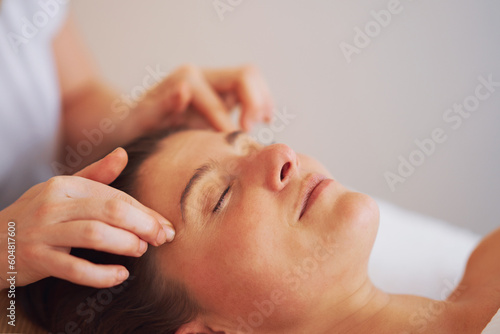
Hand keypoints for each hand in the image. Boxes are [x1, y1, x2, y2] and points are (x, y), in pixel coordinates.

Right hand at [0, 148, 174, 288]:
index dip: (145, 212)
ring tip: (141, 251)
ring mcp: (43, 232)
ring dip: (125, 244)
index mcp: (65, 185)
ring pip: (94, 234)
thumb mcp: (63, 189)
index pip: (115, 196)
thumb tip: (124, 153)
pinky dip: (101, 274)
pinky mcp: (36, 259)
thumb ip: (96, 175)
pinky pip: (74, 269)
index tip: (165, 226)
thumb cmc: (38, 214)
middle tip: (161, 239)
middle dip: (143, 225)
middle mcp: (54, 204)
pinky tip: (120, 275)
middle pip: (110, 210)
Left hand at [130, 64, 273, 132]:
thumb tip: (184, 89)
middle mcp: (203, 75)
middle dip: (254, 104)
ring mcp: (214, 82)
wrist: (133, 123)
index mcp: (186, 79)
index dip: (226, 126)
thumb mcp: (140, 120)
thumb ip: (161, 106)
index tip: (227, 149)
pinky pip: (251, 90)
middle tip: (248, 131)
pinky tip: (263, 121)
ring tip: (262, 125)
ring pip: (252, 79)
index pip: (218, 102)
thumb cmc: (135, 126)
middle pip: (245, 76)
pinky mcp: (222, 93)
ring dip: (261, 101)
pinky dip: (261, 103)